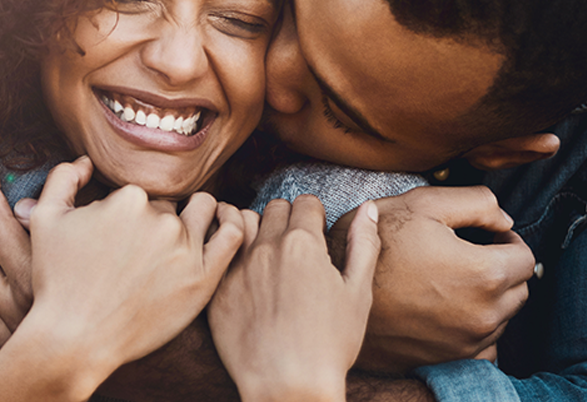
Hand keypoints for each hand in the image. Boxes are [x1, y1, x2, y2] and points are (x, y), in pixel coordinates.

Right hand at [19, 156, 246, 374]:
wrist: (75, 339)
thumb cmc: (57, 281)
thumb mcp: (44, 219)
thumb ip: (63, 178)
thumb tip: (86, 162)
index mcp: (127, 198)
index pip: (141, 194)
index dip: (129, 215)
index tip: (119, 241)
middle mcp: (160, 218)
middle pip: (170, 205)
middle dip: (158, 221)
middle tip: (141, 254)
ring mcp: (184, 248)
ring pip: (204, 211)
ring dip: (195, 218)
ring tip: (179, 242)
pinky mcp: (203, 278)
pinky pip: (233, 235)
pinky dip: (232, 223)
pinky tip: (221, 230)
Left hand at [212, 196, 380, 401]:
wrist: (287, 385)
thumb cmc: (330, 344)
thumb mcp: (358, 293)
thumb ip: (364, 245)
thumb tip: (369, 208)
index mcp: (304, 244)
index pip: (305, 203)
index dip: (315, 215)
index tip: (316, 232)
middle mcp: (266, 248)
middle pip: (274, 209)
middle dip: (287, 219)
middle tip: (295, 246)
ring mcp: (237, 268)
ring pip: (241, 223)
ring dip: (255, 229)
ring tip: (267, 253)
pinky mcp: (217, 289)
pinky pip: (219, 254)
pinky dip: (231, 255)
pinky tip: (245, 275)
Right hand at [327, 185, 531, 372]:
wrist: (336, 294)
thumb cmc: (376, 249)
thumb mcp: (421, 204)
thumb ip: (476, 203)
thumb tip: (504, 219)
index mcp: (484, 273)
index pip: (526, 256)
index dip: (507, 240)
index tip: (487, 236)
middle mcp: (484, 314)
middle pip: (519, 289)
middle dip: (502, 269)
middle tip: (469, 256)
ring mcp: (468, 341)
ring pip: (502, 317)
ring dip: (489, 298)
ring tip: (451, 281)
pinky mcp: (451, 359)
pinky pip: (484, 346)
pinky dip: (475, 329)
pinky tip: (449, 311)